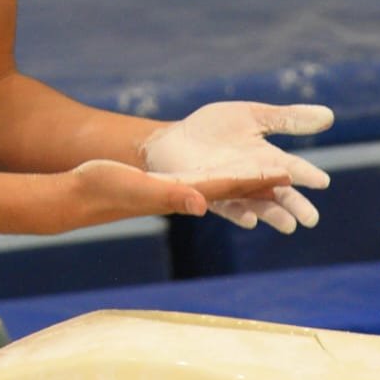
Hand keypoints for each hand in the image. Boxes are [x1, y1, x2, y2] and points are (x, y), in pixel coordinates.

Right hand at [52, 159, 289, 234]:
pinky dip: (225, 178)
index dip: (260, 181)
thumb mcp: (136, 188)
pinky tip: (233, 175)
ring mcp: (177, 193)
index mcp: (184, 194)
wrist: (80, 196)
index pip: (231, 187)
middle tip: (299, 178)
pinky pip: (204, 182)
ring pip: (223, 187)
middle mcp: (187, 196)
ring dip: (250, 184)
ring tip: (277, 179)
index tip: (288, 174)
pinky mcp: (166, 186)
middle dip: (265, 187)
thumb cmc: (103, 189)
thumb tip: (202, 205)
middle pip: (235, 189)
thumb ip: (169, 196)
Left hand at [143, 102, 333, 234]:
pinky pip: (225, 207)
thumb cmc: (215, 128)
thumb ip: (287, 119)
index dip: (307, 174)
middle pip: (279, 194)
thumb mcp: (253, 116)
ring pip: (257, 205)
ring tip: (289, 225)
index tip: (322, 181)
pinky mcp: (208, 195)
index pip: (292, 168)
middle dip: (295, 206)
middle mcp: (253, 178)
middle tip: (311, 219)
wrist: (173, 139)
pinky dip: (238, 214)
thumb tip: (329, 116)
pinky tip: (250, 220)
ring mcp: (231, 188)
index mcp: (267, 158)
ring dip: (272, 215)